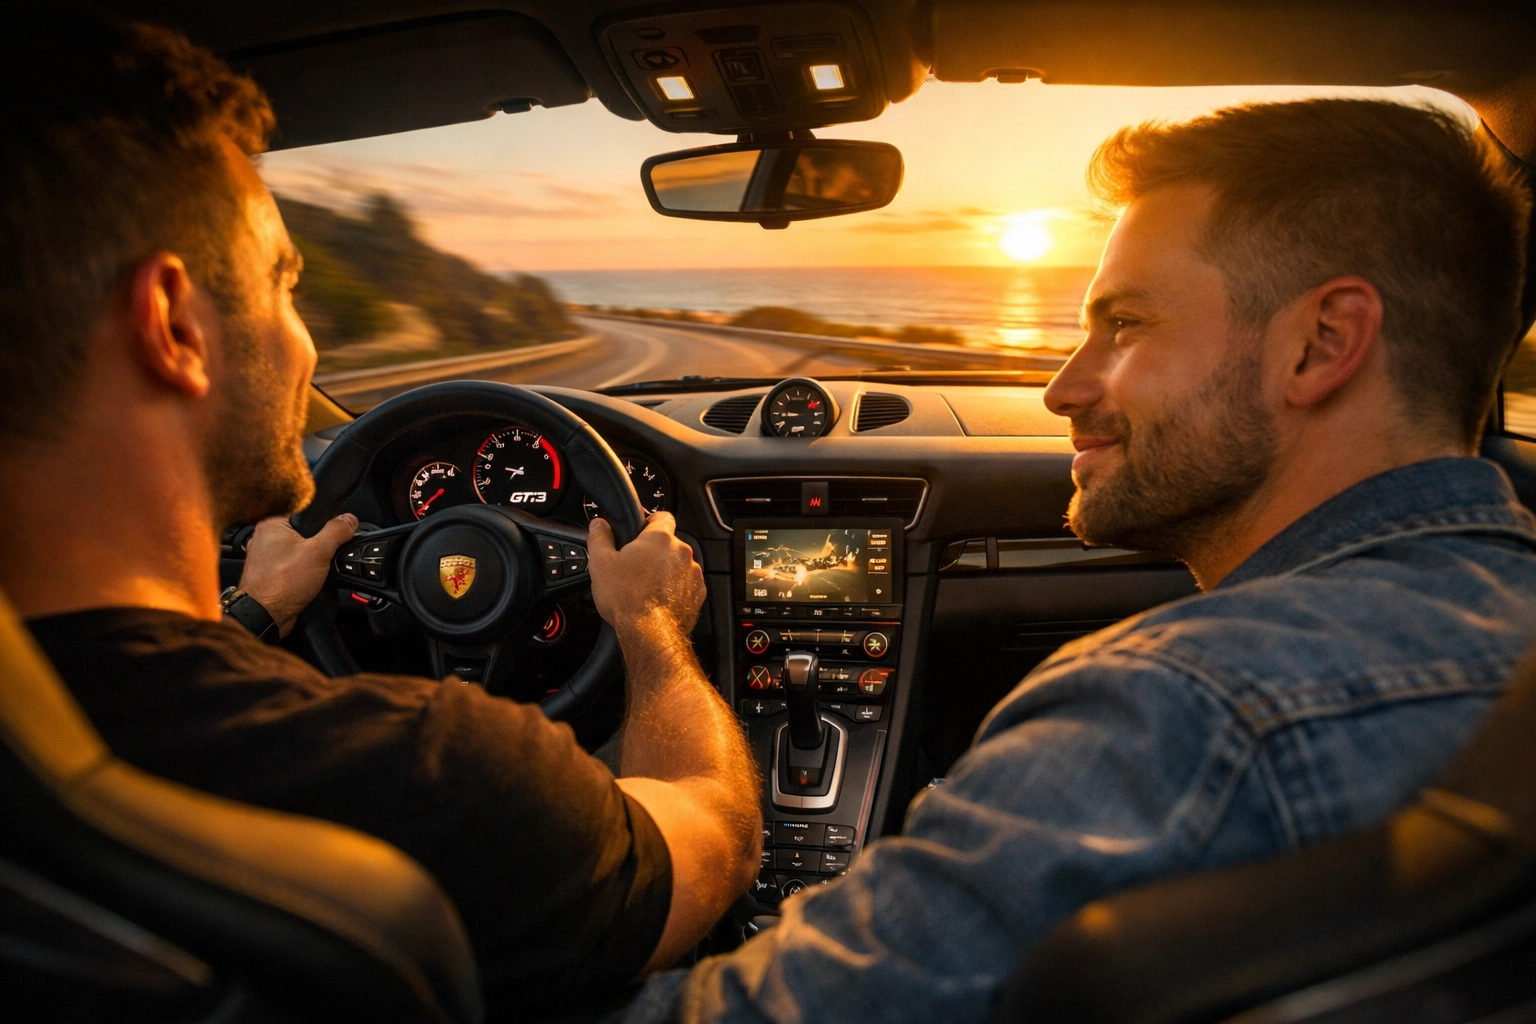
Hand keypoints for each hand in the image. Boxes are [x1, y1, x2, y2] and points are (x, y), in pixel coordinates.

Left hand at [238, 514, 357, 636]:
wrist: (265, 616)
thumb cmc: (281, 584)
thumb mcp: (319, 552)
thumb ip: (336, 532)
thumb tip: (349, 520)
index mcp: (272, 524)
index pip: (305, 513)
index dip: (324, 523)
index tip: (334, 535)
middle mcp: (264, 538)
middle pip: (303, 534)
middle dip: (317, 546)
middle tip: (322, 558)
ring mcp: (265, 558)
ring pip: (298, 553)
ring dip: (309, 562)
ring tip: (312, 573)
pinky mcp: (269, 575)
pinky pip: (291, 568)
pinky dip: (300, 574)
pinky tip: (305, 582)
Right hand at [587, 512, 705, 636]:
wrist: (649, 632)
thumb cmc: (627, 599)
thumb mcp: (601, 564)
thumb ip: (600, 538)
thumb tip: (599, 525)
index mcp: (659, 539)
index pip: (662, 516)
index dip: (650, 521)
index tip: (642, 530)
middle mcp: (681, 552)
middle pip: (669, 544)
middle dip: (655, 552)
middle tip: (637, 567)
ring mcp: (692, 573)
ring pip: (678, 565)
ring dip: (666, 571)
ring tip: (647, 587)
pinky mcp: (698, 592)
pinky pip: (687, 584)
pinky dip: (676, 589)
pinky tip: (659, 599)